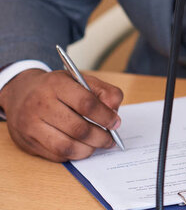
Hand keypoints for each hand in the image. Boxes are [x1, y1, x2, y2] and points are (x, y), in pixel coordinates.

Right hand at [0, 68, 122, 161]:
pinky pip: (56, 155)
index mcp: (57, 84)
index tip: (116, 123)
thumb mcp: (81, 80)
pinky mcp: (27, 142)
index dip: (106, 116)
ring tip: (97, 145)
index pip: (87, 104)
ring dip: (88, 149)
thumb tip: (114, 112)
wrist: (20, 93)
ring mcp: (31, 125)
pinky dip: (73, 154)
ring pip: (66, 146)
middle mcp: (40, 104)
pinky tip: (81, 147)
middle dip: (100, 137)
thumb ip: (104, 92)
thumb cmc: (57, 88)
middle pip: (78, 128)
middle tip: (110, 139)